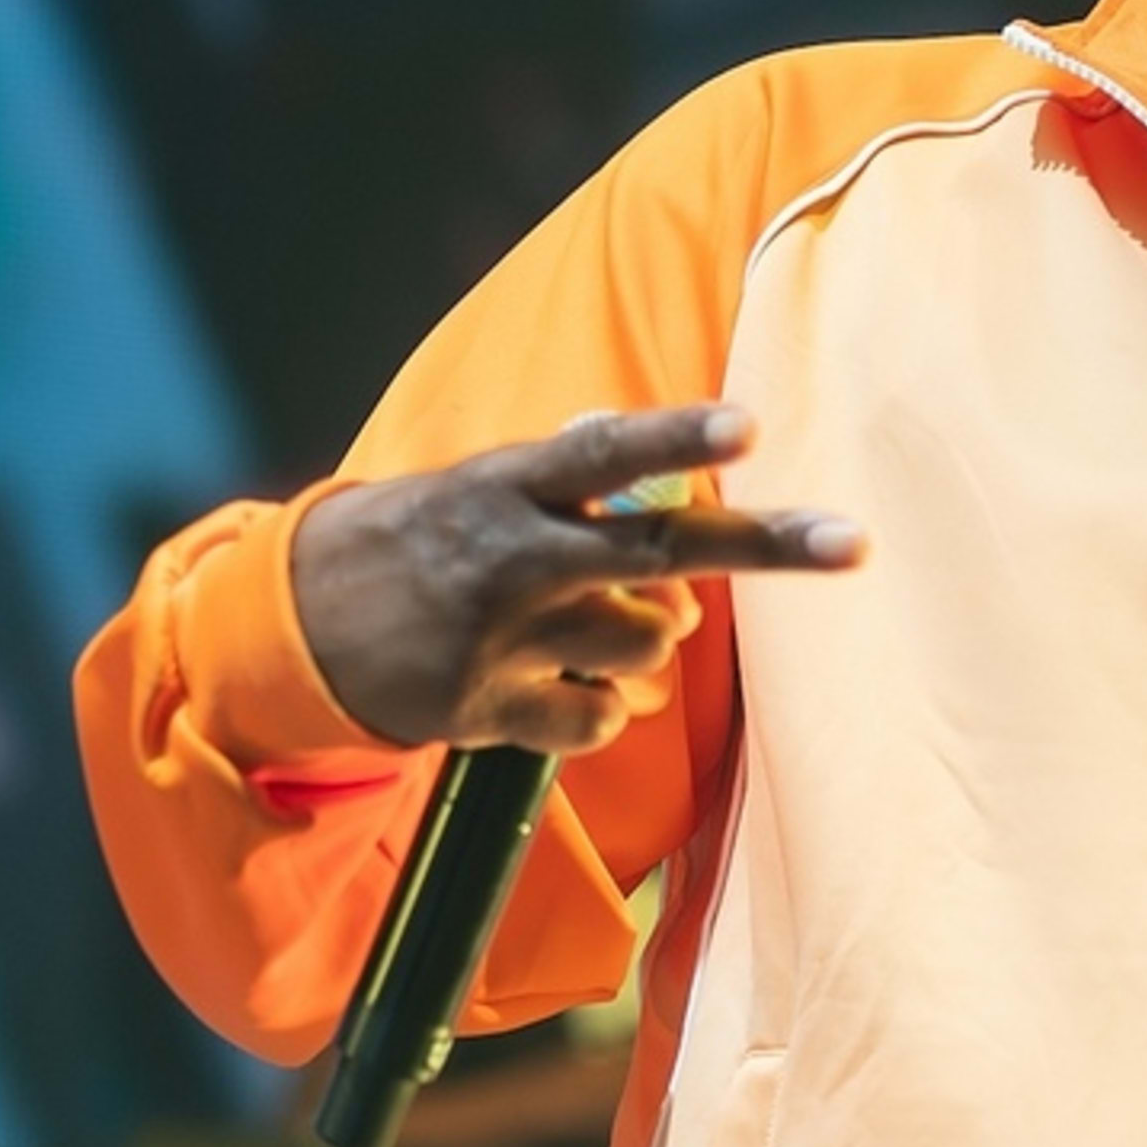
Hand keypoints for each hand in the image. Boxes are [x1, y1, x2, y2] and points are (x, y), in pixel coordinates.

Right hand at [292, 405, 864, 752]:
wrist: (291, 626)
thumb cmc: (420, 539)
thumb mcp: (481, 484)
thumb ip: (574, 474)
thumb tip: (679, 456)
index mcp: (506, 484)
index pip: (605, 452)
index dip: (677, 438)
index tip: (746, 426)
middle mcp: (512, 556)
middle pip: (661, 551)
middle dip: (768, 547)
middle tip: (856, 542)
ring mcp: (500, 638)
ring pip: (646, 642)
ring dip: (648, 638)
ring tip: (589, 626)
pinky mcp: (483, 710)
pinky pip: (596, 720)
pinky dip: (598, 709)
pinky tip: (552, 689)